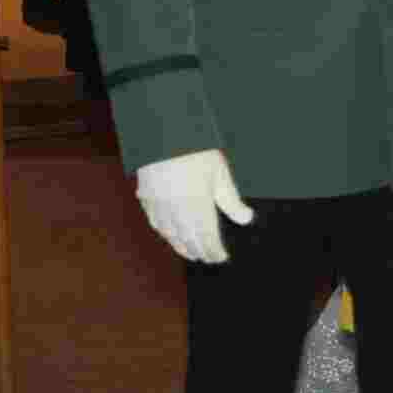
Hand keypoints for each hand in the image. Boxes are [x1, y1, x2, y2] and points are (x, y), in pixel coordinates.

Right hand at [134, 149, 253, 262]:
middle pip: (188, 239)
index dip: (215, 250)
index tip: (222, 257)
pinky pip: (156, 223)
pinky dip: (165, 233)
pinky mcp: (146, 198)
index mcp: (197, 205)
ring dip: (181, 246)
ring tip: (191, 253)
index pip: (207, 237)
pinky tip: (170, 236)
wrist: (164, 134)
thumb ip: (231, 200)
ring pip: (170, 234)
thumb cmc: (196, 151)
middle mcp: (176, 209)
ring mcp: (158, 205)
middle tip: (209, 259)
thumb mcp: (220, 174)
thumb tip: (246, 219)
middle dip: (200, 251)